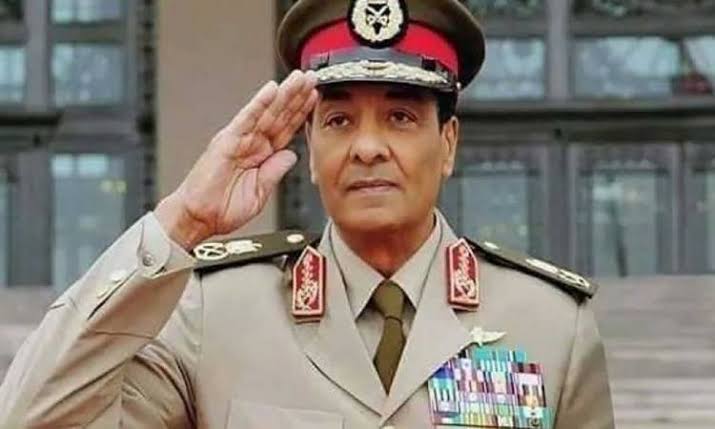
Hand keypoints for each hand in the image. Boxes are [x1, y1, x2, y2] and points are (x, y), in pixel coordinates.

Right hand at [156, 70, 318, 249]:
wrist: (198, 217)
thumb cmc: (222, 208)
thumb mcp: (260, 192)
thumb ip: (275, 171)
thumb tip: (291, 155)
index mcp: (261, 155)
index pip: (286, 129)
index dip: (301, 113)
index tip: (314, 98)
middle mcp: (251, 143)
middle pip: (279, 115)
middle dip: (296, 96)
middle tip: (312, 78)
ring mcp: (240, 140)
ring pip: (267, 112)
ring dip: (284, 94)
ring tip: (299, 78)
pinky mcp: (227, 140)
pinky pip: (247, 119)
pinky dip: (259, 103)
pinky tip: (272, 90)